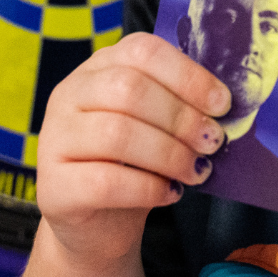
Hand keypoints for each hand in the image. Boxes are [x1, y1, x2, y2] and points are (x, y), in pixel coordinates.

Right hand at [28, 33, 228, 276]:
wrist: (97, 225)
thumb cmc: (133, 166)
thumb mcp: (155, 126)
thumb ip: (179, 107)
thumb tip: (224, 108)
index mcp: (98, 68)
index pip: (141, 51)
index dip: (187, 75)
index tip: (222, 104)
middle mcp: (69, 95)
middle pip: (129, 89)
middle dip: (181, 117)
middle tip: (212, 142)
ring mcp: (55, 138)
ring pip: (117, 133)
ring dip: (169, 153)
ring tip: (197, 171)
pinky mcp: (53, 185)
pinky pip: (105, 181)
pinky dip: (148, 187)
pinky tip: (170, 193)